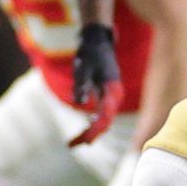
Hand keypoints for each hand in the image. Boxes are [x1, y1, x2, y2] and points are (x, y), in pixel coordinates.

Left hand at [68, 23, 123, 145]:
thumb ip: (82, 84)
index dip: (94, 131)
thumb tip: (79, 103)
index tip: (82, 141)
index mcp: (112, 90)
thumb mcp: (83, 67)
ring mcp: (112, 96)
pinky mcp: (107, 95)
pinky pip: (102, 114)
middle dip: (90, 135)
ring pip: (104, 120)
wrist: (98, 41)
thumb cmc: (90, 53)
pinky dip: (93, 124)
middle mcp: (115, 95)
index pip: (105, 117)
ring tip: (74, 142)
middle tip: (72, 144)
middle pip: (105, 122)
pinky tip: (84, 130)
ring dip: (90, 131)